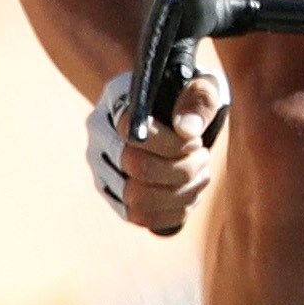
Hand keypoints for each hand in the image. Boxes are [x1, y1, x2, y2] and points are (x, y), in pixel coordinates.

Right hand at [89, 57, 228, 235]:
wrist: (180, 114)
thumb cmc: (191, 97)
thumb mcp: (203, 86)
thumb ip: (198, 100)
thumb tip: (186, 130)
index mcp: (115, 103)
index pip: (130, 132)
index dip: (171, 144)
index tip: (194, 140)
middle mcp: (100, 138)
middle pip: (137, 169)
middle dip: (182, 168)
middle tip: (202, 156)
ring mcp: (103, 170)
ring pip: (138, 200)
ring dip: (182, 191)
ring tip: (200, 172)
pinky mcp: (116, 197)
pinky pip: (142, 218)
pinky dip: (176, 211)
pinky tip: (190, 192)